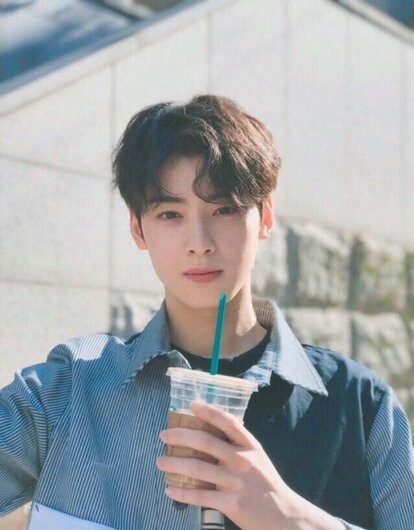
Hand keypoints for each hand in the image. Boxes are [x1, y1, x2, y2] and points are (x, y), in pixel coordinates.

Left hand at [156, 400, 299, 529]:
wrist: (285, 516)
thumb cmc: (267, 484)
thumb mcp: (258, 457)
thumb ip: (238, 445)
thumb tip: (212, 431)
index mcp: (250, 446)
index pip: (227, 422)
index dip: (208, 411)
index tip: (191, 405)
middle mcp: (242, 460)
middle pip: (205, 441)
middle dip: (180, 436)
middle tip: (164, 435)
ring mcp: (235, 482)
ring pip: (196, 468)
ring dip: (173, 463)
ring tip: (160, 461)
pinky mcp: (230, 504)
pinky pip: (199, 496)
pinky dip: (181, 492)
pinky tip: (170, 488)